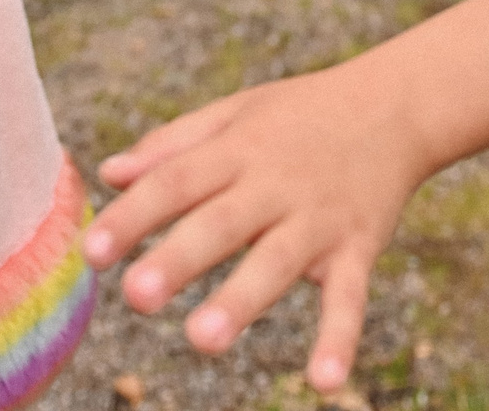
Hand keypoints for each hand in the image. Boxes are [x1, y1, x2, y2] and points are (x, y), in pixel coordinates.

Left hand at [84, 61, 432, 392]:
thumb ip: (173, 145)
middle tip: (135, 297)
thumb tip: (109, 174)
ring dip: (242, 300)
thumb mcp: (236, 113)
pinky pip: (350, 297)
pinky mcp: (358, 248)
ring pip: (277, 262)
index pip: (177, 181)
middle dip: (179, 261)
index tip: (92, 253)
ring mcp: (319, 219)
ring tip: (201, 339)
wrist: (396, 105)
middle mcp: (275, 184)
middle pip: (221, 223)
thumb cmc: (301, 114)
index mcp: (238, 151)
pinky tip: (324, 383)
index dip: (134, 216)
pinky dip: (340, 340)